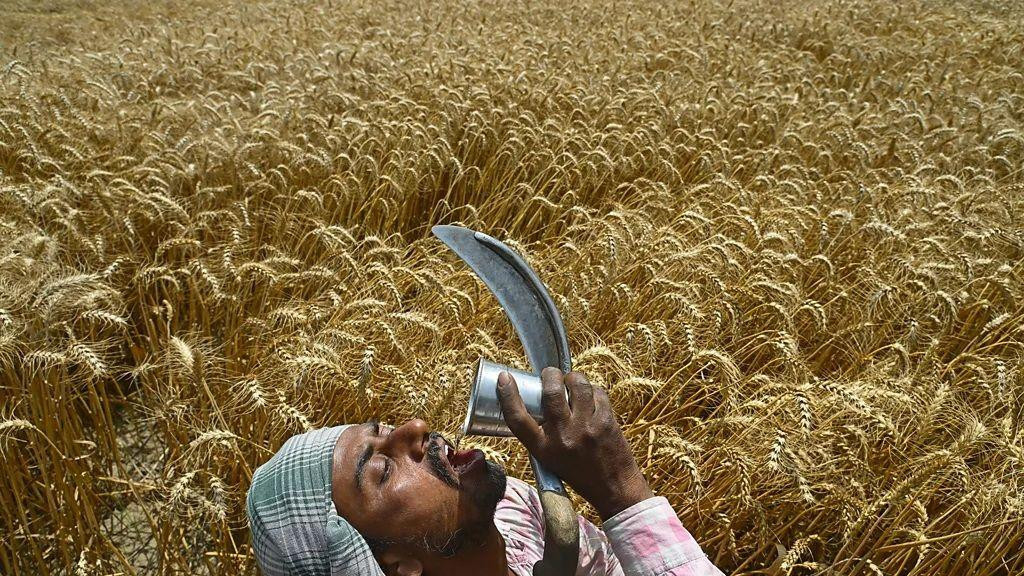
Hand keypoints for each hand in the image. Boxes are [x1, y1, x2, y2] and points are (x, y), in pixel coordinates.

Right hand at [496, 367, 653, 520]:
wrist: (613, 489)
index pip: (518, 418)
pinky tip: (590, 397)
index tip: (504, 378)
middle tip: (550, 375)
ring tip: (571, 382)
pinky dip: (592, 390)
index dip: (508, 394)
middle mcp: (563, 437)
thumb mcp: (549, 459)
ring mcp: (587, 428)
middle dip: (549, 375)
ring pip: (578, 385)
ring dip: (572, 378)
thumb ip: (541, 434)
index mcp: (543, 449)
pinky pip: (597, 392)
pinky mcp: (607, 422)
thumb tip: (536, 400)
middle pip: (551, 392)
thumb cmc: (579, 473)